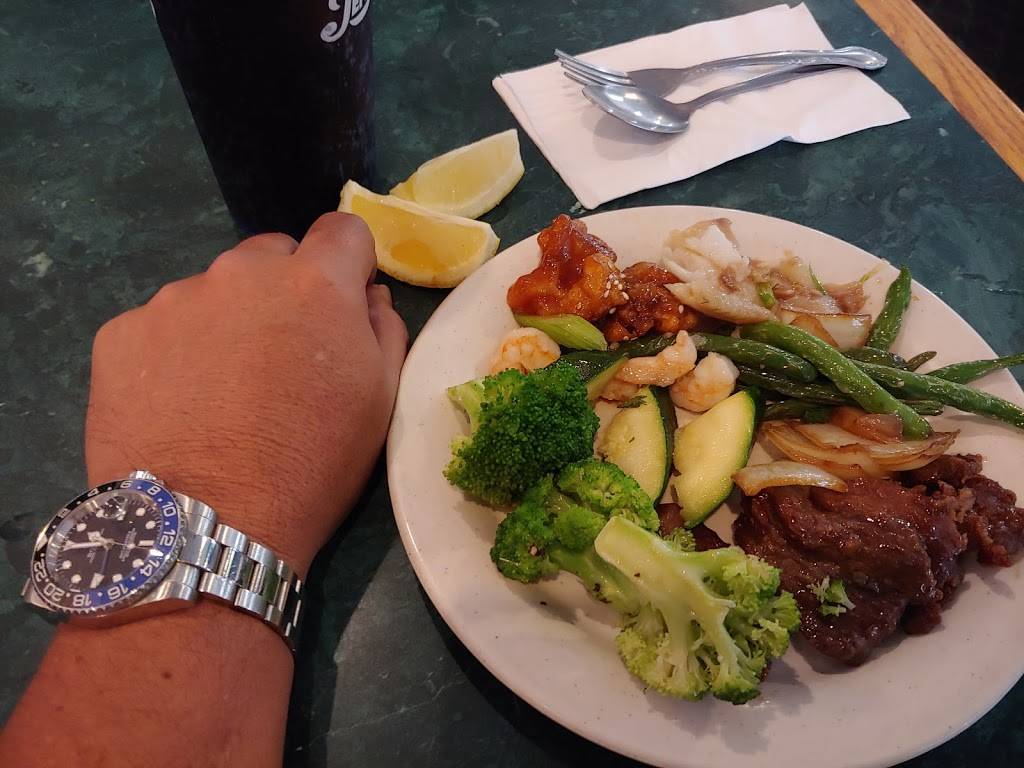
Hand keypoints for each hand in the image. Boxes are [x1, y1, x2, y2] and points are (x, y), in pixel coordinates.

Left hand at [84, 213, 406, 573]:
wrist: (209, 526)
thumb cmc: (312, 466)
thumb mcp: (380, 402)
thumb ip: (384, 328)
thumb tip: (367, 293)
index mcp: (315, 283)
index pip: (343, 229)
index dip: (349, 263)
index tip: (343, 302)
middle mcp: (240, 273)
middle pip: (272, 255)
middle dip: (284, 290)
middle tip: (280, 357)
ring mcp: (172, 299)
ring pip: (212, 291)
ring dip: (225, 321)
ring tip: (221, 393)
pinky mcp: (119, 333)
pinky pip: (159, 326)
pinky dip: (173, 353)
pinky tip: (177, 405)